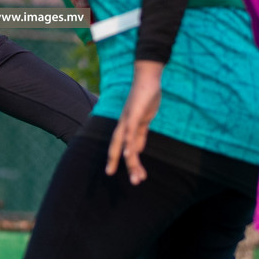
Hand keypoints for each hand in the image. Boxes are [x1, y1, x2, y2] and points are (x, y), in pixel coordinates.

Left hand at [106, 60, 163, 184]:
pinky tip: (129, 155)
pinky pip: (131, 131)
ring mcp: (128, 118)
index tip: (110, 172)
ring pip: (126, 144)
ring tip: (137, 176)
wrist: (148, 76)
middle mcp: (123, 123)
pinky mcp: (135, 113)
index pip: (118, 145)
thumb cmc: (145, 96)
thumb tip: (136, 149)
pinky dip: (129, 143)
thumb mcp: (143, 119)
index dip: (113, 158)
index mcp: (126, 125)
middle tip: (131, 182)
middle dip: (118, 164)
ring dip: (130, 161)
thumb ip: (139, 134)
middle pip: (117, 147)